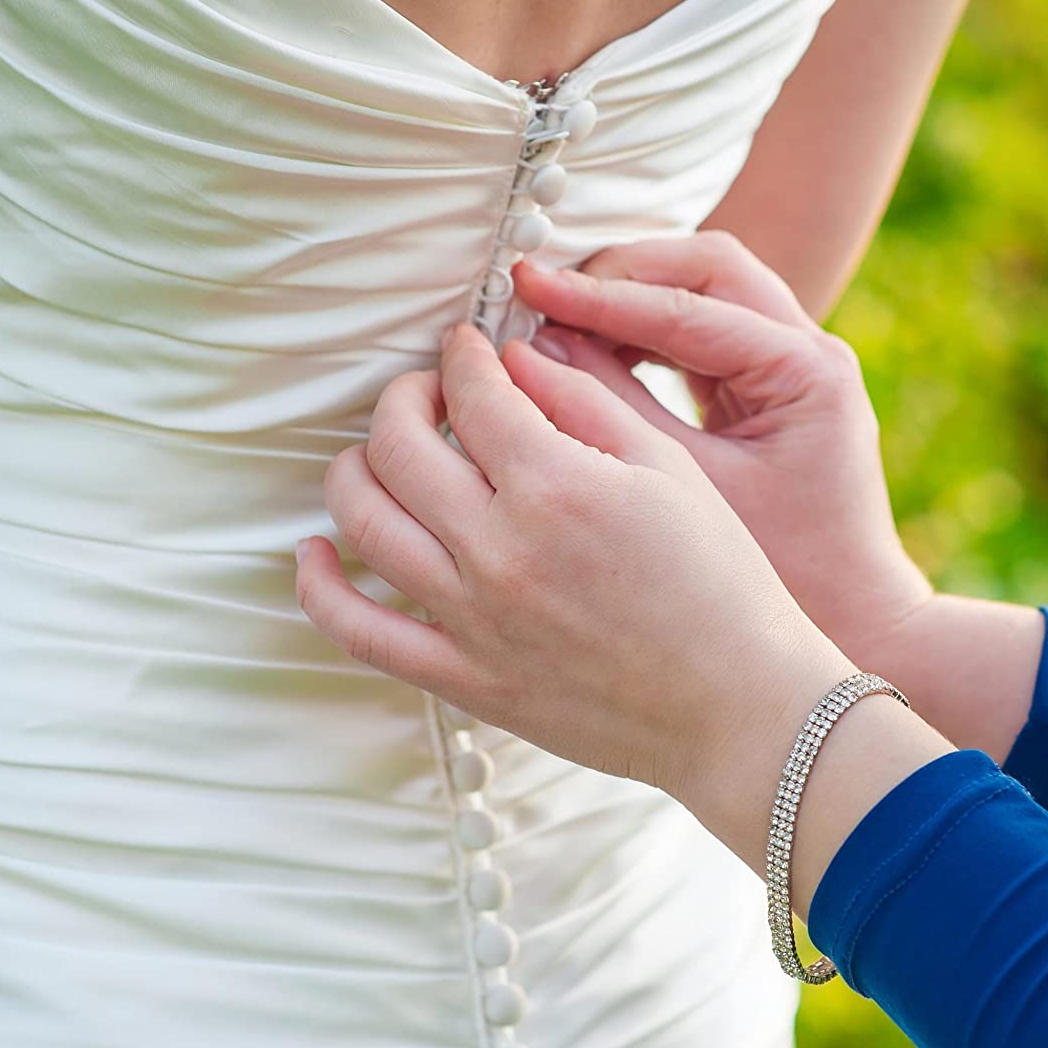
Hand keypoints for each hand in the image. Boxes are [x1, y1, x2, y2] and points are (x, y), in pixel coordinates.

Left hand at [296, 323, 945, 895]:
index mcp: (557, 485)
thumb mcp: (668, 468)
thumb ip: (586, 402)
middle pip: (397, 445)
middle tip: (429, 391)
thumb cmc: (719, 578)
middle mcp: (498, 547)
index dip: (462, 353)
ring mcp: (469, 617)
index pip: (472, 391)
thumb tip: (514, 358)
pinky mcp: (460, 676)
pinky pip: (357, 628)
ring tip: (382, 451)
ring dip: (356, 467)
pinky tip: (314, 550)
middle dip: (404, 398)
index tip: (467, 343)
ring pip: (362, 522)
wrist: (734, 704)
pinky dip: (319, 584)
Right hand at [513, 243, 1046, 759]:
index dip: (602, 296)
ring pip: (704, 290)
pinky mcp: (771, 386)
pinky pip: (703, 331)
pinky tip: (588, 353)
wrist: (864, 627)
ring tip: (554, 317)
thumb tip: (536, 351)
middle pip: (707, 270)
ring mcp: (795, 362)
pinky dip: (646, 332)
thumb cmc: (788, 576)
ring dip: (632, 297)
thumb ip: (618, 414)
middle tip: (541, 292)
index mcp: (806, 371)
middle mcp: (810, 350)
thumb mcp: (693, 492)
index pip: (690, 307)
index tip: (529, 288)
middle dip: (622, 274)